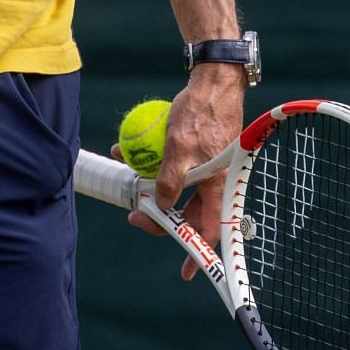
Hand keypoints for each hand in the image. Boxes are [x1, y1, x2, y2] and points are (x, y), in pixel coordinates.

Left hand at [110, 66, 245, 280]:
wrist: (214, 79)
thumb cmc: (201, 112)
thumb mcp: (179, 147)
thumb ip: (170, 180)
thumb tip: (162, 206)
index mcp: (217, 184)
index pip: (209, 229)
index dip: (197, 252)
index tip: (184, 270)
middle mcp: (216, 179)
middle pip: (190, 210)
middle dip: (163, 215)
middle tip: (139, 214)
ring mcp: (208, 164)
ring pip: (180, 186)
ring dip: (155, 186)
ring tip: (131, 178)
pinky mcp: (200, 150)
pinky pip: (177, 165)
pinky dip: (157, 163)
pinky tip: (131, 151)